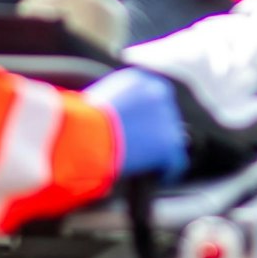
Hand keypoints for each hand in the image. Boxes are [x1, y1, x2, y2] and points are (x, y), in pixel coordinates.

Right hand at [84, 67, 188, 181]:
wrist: (84, 134)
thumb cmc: (80, 121)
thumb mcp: (98, 100)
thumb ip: (116, 104)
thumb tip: (115, 121)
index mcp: (139, 79)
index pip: (153, 97)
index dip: (146, 118)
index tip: (138, 131)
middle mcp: (158, 92)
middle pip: (165, 116)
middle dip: (154, 133)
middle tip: (139, 149)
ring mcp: (167, 118)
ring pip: (171, 139)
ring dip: (159, 151)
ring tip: (145, 165)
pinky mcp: (170, 144)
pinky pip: (176, 162)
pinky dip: (167, 172)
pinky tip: (155, 178)